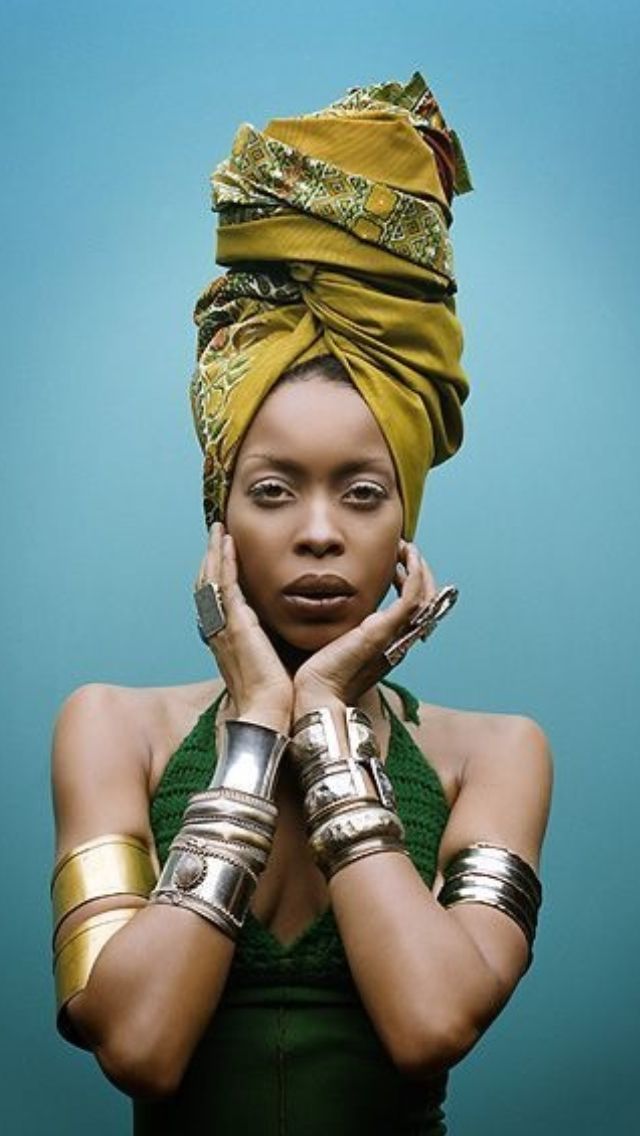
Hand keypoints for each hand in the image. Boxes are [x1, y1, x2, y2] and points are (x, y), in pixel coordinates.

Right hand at [194, 523, 292, 731]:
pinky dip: (224, 561)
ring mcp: (224, 626)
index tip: (220, 555)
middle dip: (209, 558)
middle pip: (206, 585)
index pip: (215, 600)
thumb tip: (285, 638)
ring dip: (214, 552)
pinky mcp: (235, 624)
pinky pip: (224, 585)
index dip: (215, 575)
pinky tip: (227, 543)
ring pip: (211, 580)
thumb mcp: (270, 665)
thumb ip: (272, 647)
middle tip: (215, 533)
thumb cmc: (273, 698)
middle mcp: (220, 631)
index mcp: (228, 641)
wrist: (269, 714)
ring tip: (218, 530)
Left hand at [293, 541, 437, 712]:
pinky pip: (412, 597)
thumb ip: (342, 630)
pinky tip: (405, 557)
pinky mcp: (384, 630)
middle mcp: (398, 640)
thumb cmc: (319, 675)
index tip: (398, 566)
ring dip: (419, 568)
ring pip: (425, 597)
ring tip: (406, 549)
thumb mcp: (335, 646)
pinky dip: (414, 573)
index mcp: (390, 644)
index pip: (416, 611)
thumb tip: (328, 611)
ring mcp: (394, 635)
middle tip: (407, 552)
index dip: (413, 586)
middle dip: (421, 574)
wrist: (317, 694)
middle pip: (428, 602)